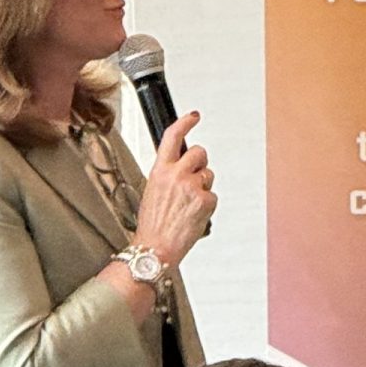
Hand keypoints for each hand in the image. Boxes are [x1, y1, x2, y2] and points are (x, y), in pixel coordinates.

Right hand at [131, 110, 217, 270]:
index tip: (193, 117)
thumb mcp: (152, 192)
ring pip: (209, 175)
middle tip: (195, 177)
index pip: (173, 137)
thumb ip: (167, 176)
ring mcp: (192, 187)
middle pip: (199, 153)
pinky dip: (207, 205)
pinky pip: (213, 196)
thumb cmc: (152, 226)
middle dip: (201, 162)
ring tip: (188, 205)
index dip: (185, 123)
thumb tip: (181, 168)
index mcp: (159, 171)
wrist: (155, 249)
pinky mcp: (205, 200)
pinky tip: (194, 215)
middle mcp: (176, 175)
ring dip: (203, 187)